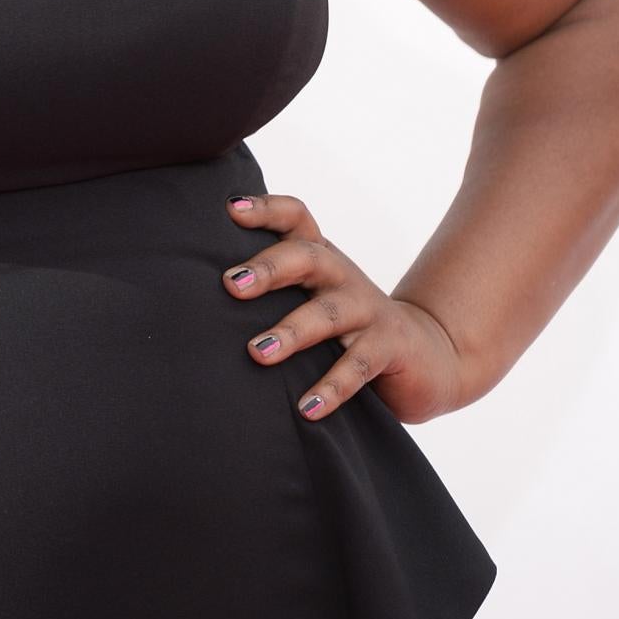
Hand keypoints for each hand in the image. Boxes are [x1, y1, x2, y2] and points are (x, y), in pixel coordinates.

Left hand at [221, 190, 465, 423]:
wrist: (425, 356)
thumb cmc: (346, 325)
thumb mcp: (311, 297)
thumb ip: (271, 288)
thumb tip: (193, 298)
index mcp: (319, 256)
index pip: (295, 218)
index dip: (266, 209)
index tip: (230, 209)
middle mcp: (341, 275)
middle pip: (307, 258)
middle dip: (269, 269)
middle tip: (232, 285)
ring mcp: (367, 309)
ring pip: (327, 315)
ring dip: (291, 332)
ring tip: (258, 353)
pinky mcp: (389, 346)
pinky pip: (357, 366)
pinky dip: (331, 387)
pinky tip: (306, 408)